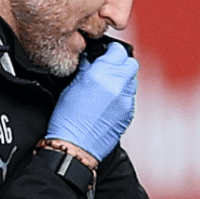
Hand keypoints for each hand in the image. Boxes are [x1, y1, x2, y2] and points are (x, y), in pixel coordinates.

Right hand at [46, 43, 137, 161]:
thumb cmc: (67, 120)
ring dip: (123, 80)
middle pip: (131, 63)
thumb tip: (92, 59)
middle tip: (108, 69)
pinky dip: (122, 96)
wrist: (75, 147)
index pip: (118, 51)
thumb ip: (86, 68)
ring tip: (107, 87)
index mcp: (102, 74)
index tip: (105, 54)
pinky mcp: (129, 114)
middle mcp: (118, 86)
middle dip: (120, 64)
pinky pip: (130, 97)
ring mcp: (126, 101)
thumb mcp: (71, 86)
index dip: (111, 51)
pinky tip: (108, 102)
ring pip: (133, 80)